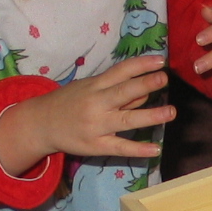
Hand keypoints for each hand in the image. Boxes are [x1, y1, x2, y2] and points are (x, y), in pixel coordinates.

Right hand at [0, 54, 173, 176]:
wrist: (40, 124)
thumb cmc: (69, 103)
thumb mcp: (88, 89)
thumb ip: (115, 90)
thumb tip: (145, 91)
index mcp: (95, 85)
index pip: (121, 71)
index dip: (141, 65)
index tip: (161, 61)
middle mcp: (97, 103)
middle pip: (124, 92)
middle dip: (145, 84)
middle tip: (164, 78)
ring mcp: (97, 125)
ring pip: (126, 120)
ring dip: (150, 116)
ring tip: (170, 112)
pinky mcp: (96, 145)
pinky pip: (120, 147)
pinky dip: (138, 149)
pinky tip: (156, 149)